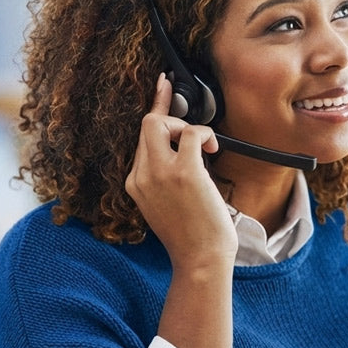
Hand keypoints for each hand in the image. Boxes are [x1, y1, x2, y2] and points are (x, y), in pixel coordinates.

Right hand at [126, 74, 237, 268]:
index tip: (162, 86)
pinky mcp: (183, 172)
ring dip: (186, 126)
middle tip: (189, 123)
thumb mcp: (164, 204)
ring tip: (204, 148)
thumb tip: (183, 147)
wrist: (200, 261)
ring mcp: (159, 173)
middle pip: (147, 124)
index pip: (140, 138)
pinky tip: (212, 149)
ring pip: (160, 122)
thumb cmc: (191, 236)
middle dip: (169, 114)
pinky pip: (190, 133)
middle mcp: (141, 175)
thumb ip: (163, 176)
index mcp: (135, 183)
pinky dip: (204, 134)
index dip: (155, 109)